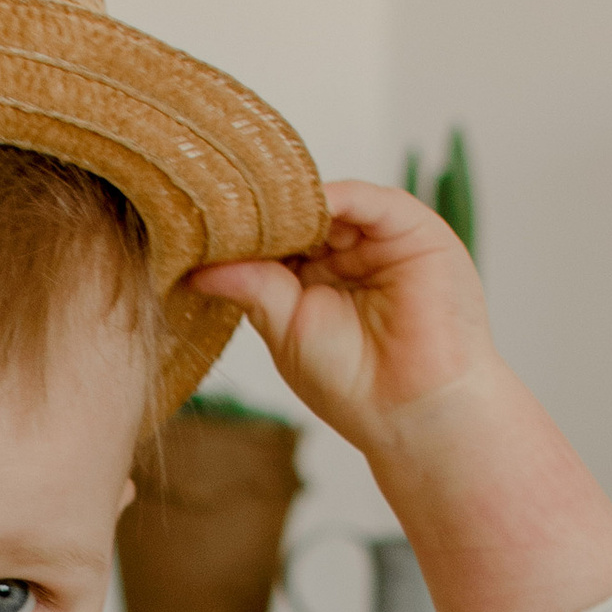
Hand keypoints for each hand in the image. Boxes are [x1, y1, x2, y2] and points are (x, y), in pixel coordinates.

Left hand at [192, 175, 611, 611]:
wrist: (414, 412)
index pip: (277, 239)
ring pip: (330, 202)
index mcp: (320, 278)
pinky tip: (297, 208)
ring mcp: (383, 239)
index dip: (242, 234)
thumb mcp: (285, 327)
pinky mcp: (415, 231)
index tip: (196, 229)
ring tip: (251, 207)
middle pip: (300, 213)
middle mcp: (352, 253)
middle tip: (214, 206)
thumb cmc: (355, 384)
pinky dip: (332, 199)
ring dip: (292, 203)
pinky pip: (369, 200)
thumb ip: (250, 286)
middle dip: (262, 212)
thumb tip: (196, 265)